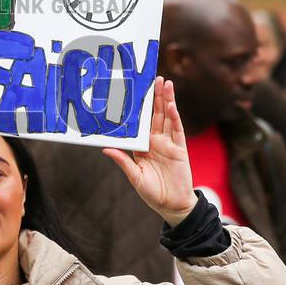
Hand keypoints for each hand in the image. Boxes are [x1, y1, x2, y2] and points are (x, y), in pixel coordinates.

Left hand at [103, 77, 197, 226]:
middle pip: (155, 115)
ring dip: (166, 100)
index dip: (138, 107)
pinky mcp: (180, 149)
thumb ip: (122, 161)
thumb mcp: (134, 176)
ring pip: (167, 117)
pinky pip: (177, 130)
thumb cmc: (152, 193)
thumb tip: (105, 149)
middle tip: (154, 77)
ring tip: (165, 83)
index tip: (135, 91)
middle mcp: (155, 142)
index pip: (140, 122)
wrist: (172, 206)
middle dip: (154, 97)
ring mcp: (169, 144)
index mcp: (143, 146)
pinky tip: (171, 105)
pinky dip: (174, 117)